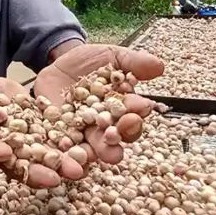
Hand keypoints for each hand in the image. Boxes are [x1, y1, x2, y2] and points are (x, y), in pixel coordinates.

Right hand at [0, 72, 83, 187]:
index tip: (6, 154)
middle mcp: (3, 148)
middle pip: (21, 162)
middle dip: (41, 170)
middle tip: (58, 177)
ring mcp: (20, 138)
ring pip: (41, 152)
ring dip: (60, 161)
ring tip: (79, 167)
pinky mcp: (33, 123)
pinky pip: (50, 132)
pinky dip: (67, 138)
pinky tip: (84, 143)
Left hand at [34, 44, 164, 164]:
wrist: (59, 61)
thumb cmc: (90, 62)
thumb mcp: (112, 56)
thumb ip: (133, 62)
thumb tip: (158, 66)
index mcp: (120, 113)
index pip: (131, 121)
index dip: (135, 117)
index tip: (139, 110)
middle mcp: (102, 129)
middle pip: (111, 141)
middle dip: (114, 141)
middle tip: (115, 136)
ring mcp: (79, 134)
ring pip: (86, 151)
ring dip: (88, 157)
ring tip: (88, 158)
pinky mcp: (56, 136)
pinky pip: (60, 150)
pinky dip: (62, 156)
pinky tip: (63, 158)